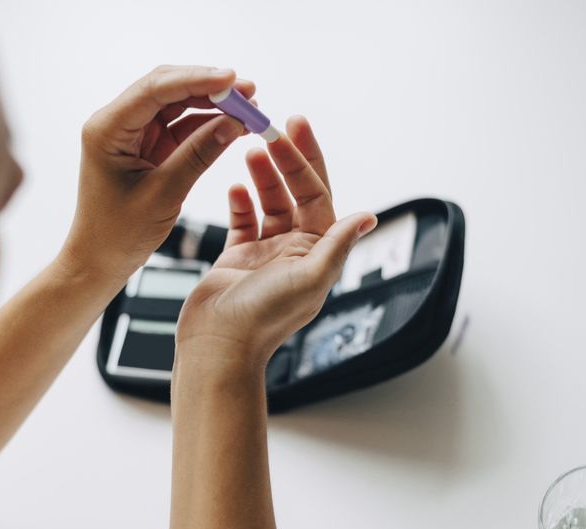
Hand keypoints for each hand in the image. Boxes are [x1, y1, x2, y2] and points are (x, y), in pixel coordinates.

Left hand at [61, 65, 253, 280]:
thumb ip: (197, 156)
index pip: (155, 89)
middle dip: (210, 87)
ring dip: (213, 104)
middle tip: (249, 91)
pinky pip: (182, 126)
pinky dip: (208, 124)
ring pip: (178, 104)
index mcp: (108, 129)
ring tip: (251, 108)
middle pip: (168, 88)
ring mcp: (134, 134)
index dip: (196, 79)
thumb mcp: (163, 194)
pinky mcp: (148, 147)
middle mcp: (117, 123)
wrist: (99, 261)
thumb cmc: (118, 234)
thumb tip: (233, 124)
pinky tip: (235, 125)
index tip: (232, 79)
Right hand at [175, 116, 376, 368]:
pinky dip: (240, 202)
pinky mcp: (237, 260)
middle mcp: (295, 251)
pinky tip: (234, 185)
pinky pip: (243, 222)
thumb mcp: (308, 278)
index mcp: (317, 253)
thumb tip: (368, 216)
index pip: (317, 194)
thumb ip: (337, 245)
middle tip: (270, 126)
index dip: (306, 159)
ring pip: (268, 203)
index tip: (294, 126)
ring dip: (261, 176)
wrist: (217, 346)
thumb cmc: (262, 319)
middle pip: (294, 193)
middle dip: (285, 159)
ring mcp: (265, 254)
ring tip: (249, 149)